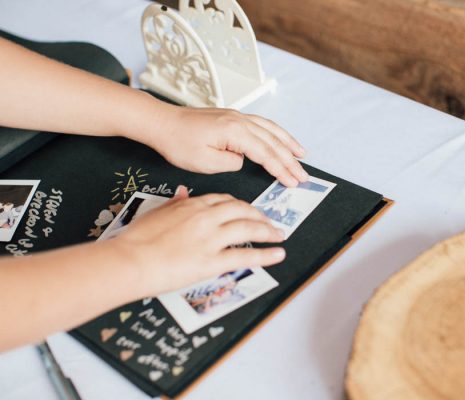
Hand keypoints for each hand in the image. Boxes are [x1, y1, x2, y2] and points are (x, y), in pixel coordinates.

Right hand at [116, 187, 285, 295]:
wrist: (128, 261)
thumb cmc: (135, 240)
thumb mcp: (155, 212)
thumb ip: (174, 203)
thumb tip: (183, 192)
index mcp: (192, 205)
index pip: (224, 200)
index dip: (240, 206)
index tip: (246, 210)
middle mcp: (206, 218)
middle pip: (242, 210)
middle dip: (258, 215)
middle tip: (267, 221)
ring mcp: (211, 239)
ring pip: (249, 228)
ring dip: (268, 231)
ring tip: (278, 234)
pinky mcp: (212, 261)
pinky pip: (246, 256)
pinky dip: (266, 255)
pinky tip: (278, 254)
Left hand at [144, 106, 307, 186]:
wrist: (161, 122)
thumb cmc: (178, 142)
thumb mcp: (204, 162)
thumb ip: (231, 163)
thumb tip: (243, 160)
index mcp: (235, 132)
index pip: (265, 153)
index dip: (281, 169)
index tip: (292, 181)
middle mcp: (240, 120)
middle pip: (273, 142)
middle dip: (290, 160)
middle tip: (303, 176)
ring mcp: (238, 116)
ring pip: (271, 130)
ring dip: (288, 143)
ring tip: (302, 155)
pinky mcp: (233, 117)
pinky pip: (262, 124)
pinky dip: (276, 132)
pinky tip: (281, 138)